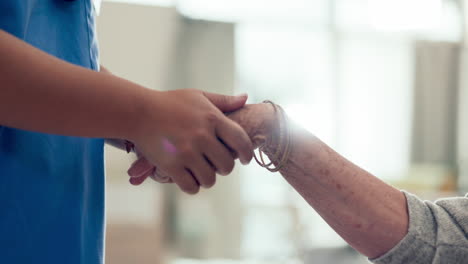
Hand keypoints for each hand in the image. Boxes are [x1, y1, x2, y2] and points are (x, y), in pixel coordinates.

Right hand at [128, 103, 276, 185]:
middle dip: (224, 167)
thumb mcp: (198, 97)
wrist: (138, 112)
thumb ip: (223, 101)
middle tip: (217, 164)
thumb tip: (245, 98)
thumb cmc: (170, 103)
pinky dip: (192, 186)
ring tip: (202, 172)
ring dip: (208, 178)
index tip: (245, 160)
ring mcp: (187, 152)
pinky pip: (192, 187)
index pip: (241, 142)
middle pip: (227, 165)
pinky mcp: (171, 166)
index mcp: (212, 119)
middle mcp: (202, 136)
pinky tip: (189, 178)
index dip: (247, 154)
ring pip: (210, 180)